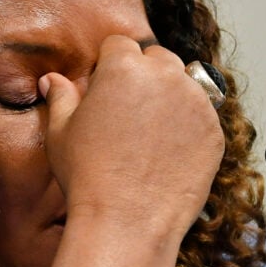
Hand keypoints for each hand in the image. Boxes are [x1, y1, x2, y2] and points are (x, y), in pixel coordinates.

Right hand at [39, 35, 224, 240]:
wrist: (127, 222)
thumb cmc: (87, 176)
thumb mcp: (60, 133)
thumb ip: (61, 97)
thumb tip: (51, 80)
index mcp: (123, 67)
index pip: (119, 44)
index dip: (108, 65)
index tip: (105, 89)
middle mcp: (165, 76)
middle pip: (156, 58)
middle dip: (143, 75)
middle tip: (128, 112)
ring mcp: (196, 102)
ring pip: (184, 83)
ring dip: (169, 97)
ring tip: (149, 133)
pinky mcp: (214, 130)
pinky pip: (202, 115)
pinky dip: (189, 126)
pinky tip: (168, 152)